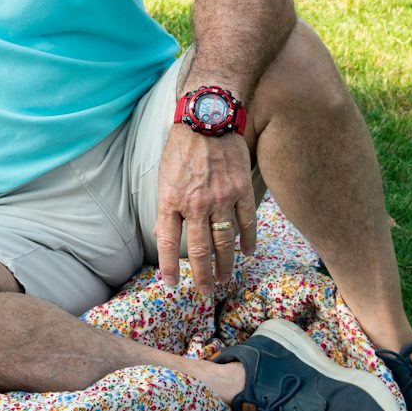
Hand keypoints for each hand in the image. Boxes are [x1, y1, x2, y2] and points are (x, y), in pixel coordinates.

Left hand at [153, 125, 256, 291]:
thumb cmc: (181, 146)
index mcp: (171, 200)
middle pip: (199, 250)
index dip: (169, 267)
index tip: (171, 284)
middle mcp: (196, 204)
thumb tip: (165, 231)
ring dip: (225, 264)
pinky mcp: (242, 191)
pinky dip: (248, 241)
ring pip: (224, 242)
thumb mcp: (163, 176)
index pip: (167, 242)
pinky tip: (247, 253)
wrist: (207, 119)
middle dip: (202, 275)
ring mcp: (221, 199)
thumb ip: (167, 205)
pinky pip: (247, 223)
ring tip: (225, 279)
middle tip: (205, 291)